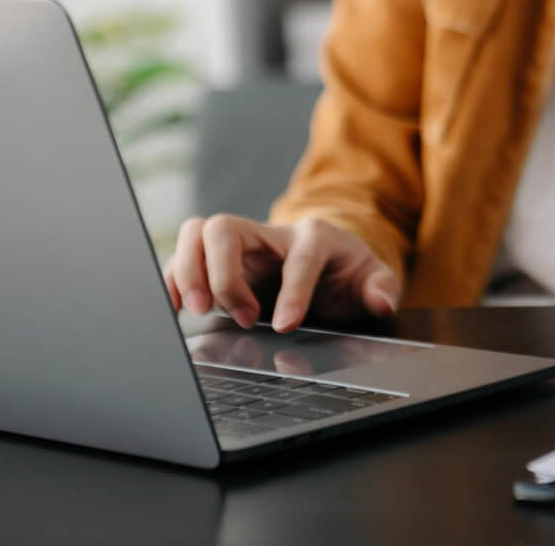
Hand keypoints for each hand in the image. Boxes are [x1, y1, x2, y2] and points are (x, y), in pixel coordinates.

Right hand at [163, 216, 400, 331]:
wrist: (327, 265)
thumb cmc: (346, 275)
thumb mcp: (372, 280)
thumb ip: (381, 288)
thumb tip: (382, 300)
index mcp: (314, 236)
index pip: (299, 256)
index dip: (292, 290)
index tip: (285, 325)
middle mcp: (270, 233)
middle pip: (226, 228)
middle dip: (225, 274)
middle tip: (242, 316)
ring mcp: (241, 244)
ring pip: (197, 232)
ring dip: (190, 272)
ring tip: (200, 309)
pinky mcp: (218, 260)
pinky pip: (182, 254)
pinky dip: (172, 277)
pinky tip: (174, 306)